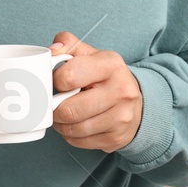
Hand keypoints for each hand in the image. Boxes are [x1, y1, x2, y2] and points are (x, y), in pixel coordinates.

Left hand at [49, 31, 143, 152]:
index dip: (54, 81)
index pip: (69, 76)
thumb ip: (68, 45)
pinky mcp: (116, 138)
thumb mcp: (90, 54)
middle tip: (53, 103)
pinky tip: (74, 124)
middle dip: (53, 108)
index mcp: (111, 65)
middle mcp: (121, 91)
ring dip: (59, 124)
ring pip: (72, 129)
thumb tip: (52, 51)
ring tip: (61, 113)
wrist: (134, 102)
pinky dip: (69, 135)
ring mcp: (121, 117)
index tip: (55, 82)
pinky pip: (78, 141)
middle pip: (69, 110)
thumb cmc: (104, 76)